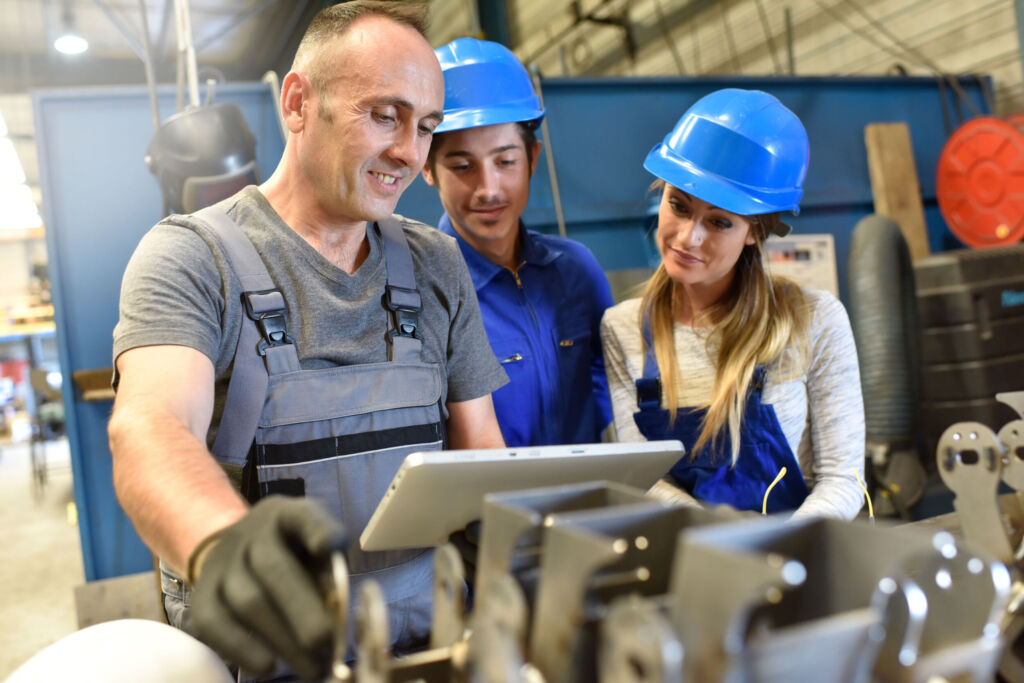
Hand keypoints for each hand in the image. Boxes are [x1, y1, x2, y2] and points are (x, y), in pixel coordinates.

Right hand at [189, 495, 345, 679]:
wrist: (236, 550)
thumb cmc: (293, 553)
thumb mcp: (313, 548)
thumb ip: (327, 572)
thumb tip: (339, 616)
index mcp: (287, 515)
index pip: (303, 516)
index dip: (317, 529)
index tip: (330, 546)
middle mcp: (252, 533)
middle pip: (273, 568)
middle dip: (302, 609)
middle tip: (325, 643)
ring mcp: (222, 563)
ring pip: (247, 601)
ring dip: (282, 640)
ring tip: (311, 668)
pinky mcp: (201, 594)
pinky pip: (214, 623)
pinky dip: (242, 649)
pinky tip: (268, 668)